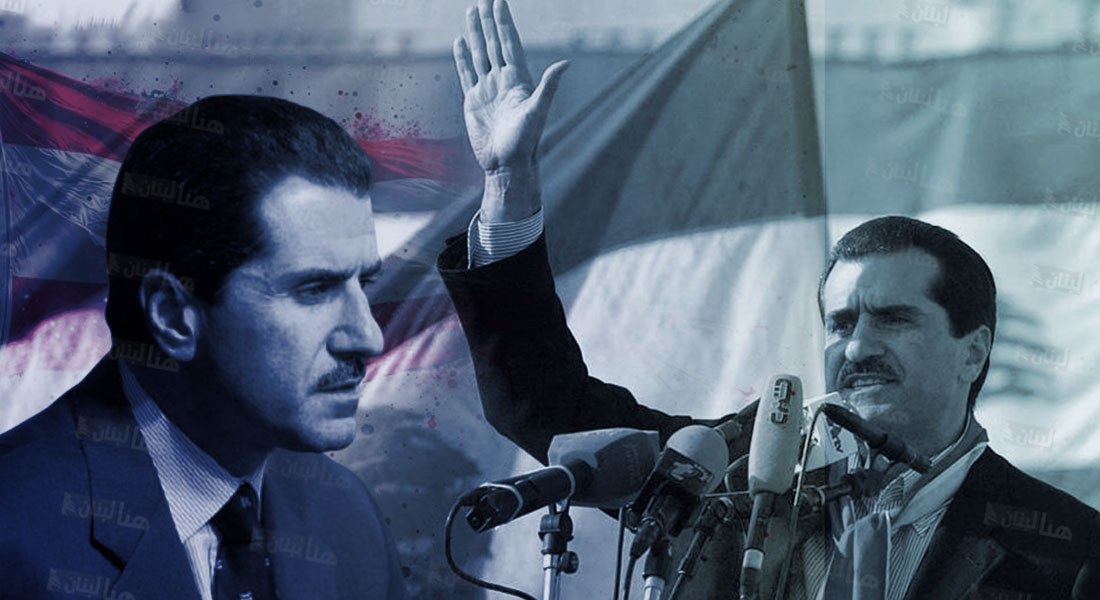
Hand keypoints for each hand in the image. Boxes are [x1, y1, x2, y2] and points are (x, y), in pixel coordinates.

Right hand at [454, 0, 567, 172]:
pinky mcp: (473, 100)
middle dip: (489, 21)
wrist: (506, 164)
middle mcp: (503, 80)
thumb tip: (564, 63)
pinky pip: (467, 72)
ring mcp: (487, 88)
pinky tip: (460, 41)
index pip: (509, 43)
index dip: (503, 22)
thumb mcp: (537, 112)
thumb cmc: (525, 141)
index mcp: (518, 79)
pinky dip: (463, 56)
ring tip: (471, 12)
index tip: (499, 2)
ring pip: (480, 53)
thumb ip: (548, 86)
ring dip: (475, 33)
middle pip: (493, 43)